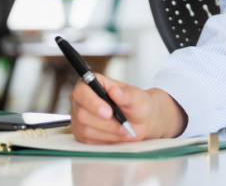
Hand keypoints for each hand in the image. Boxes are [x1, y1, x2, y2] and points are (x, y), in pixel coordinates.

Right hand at [68, 74, 186, 142]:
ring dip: (107, 133)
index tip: (108, 111)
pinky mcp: (82, 131)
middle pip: (81, 112)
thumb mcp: (140, 98)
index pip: (82, 89)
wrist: (144, 119)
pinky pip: (87, 140)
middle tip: (123, 127)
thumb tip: (115, 91)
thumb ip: (128, 94)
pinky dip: (104, 141)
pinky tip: (118, 137)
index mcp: (94, 84)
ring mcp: (80, 116)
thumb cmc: (141, 105)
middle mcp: (83, 99)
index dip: (92, 101)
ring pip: (84, 128)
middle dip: (105, 123)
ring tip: (125, 132)